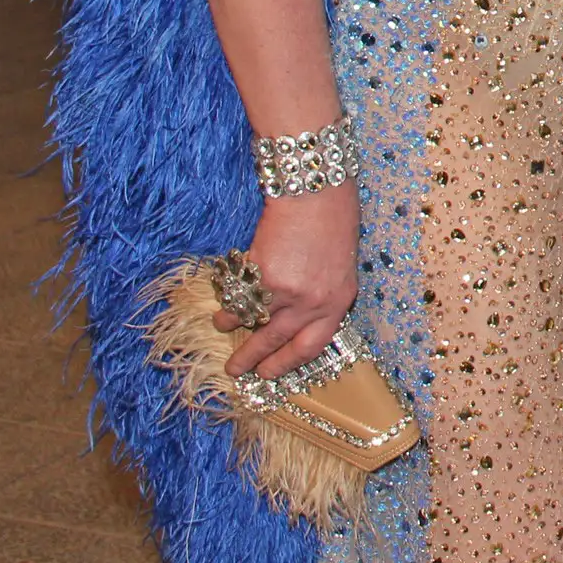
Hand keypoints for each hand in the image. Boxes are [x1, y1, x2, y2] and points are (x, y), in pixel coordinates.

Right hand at [221, 188, 359, 377]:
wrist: (317, 189)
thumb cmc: (334, 218)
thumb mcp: (341, 263)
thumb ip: (323, 292)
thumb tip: (299, 316)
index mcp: (339, 301)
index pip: (313, 346)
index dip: (287, 363)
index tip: (270, 373)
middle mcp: (313, 303)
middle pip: (276, 342)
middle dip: (253, 359)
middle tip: (236, 371)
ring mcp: (286, 291)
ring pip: (250, 321)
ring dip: (231, 327)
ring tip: (220, 327)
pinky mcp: (261, 276)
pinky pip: (237, 297)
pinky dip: (225, 301)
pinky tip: (220, 300)